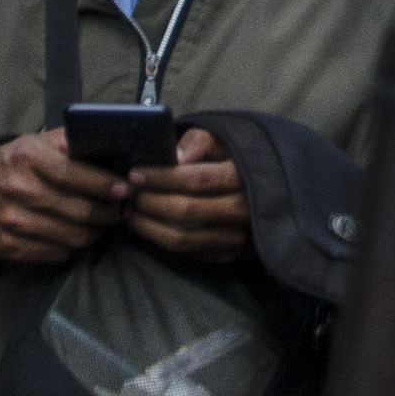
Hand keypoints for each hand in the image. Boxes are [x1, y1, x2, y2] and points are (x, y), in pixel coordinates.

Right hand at [0, 130, 132, 265]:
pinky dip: (72, 247)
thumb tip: (105, 143)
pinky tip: (77, 236)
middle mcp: (18, 189)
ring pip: (71, 236)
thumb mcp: (33, 142)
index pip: (73, 173)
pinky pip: (54, 253)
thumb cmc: (12, 164)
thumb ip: (66, 142)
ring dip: (95, 233)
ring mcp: (12, 220)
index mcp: (27, 158)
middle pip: (78, 210)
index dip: (103, 184)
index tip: (124, 189)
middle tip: (121, 211)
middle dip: (108, 213)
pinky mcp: (9, 245)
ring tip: (103, 225)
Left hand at [128, 126, 249, 263]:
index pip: (193, 180)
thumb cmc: (232, 160)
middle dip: (150, 202)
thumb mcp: (221, 141)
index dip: (160, 178)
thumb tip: (176, 159)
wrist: (265, 189)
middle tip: (128, 194)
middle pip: (185, 211)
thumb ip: (198, 143)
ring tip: (131, 213)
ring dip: (150, 227)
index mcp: (242, 177)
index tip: (135, 174)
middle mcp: (244, 210)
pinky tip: (149, 227)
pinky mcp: (230, 254)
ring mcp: (238, 236)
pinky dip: (163, 241)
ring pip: (184, 238)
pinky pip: (190, 252)